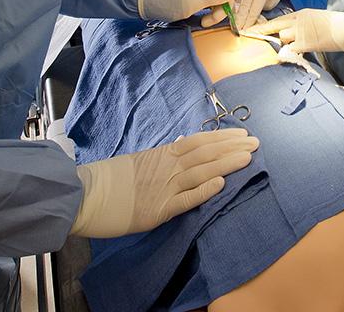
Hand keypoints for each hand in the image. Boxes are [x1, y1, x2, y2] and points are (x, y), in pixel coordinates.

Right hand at [70, 128, 258, 237]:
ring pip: (201, 171)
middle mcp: (167, 167)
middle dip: (233, 147)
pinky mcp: (158, 209)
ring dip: (226, 163)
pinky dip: (203, 190)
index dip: (222, 137)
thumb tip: (182, 142)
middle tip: (257, 142)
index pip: (199, 141)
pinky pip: (185, 199)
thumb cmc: (110, 178)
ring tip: (248, 157)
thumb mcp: (139, 159)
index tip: (243, 134)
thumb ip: (162, 154)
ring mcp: (164, 187)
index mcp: (162, 154)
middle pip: (206, 153)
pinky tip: (221, 184)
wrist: (86, 194)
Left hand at [138, 0, 234, 23]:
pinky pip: (212, 3)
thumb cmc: (167, 2)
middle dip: (223, 3)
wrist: (148, 6)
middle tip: (215, 18)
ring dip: (217, 11)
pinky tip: (204, 20)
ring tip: (206, 22)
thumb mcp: (191, 3)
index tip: (225, 1)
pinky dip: (211, 12)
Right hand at [228, 0, 296, 30]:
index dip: (249, 21)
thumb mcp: (270, 3)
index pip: (255, 7)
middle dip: (239, 19)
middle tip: (235, 31)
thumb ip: (259, 13)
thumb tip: (249, 26)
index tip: (243, 32)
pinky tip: (223, 11)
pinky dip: (226, 2)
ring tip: (225, 21)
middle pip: (243, 3)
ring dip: (228, 10)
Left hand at [249, 8, 343, 54]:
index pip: (277, 20)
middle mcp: (298, 20)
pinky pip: (290, 50)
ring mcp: (301, 31)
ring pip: (282, 38)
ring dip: (284, 45)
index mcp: (301, 13)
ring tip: (294, 48)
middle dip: (262, 33)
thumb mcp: (316, 19)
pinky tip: (290, 56)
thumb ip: (302, 25)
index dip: (263, 26)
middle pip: (273, 27)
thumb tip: (292, 35)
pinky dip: (288, 54)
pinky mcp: (307, 42)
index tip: (249, 30)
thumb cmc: (336, 26)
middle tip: (248, 36)